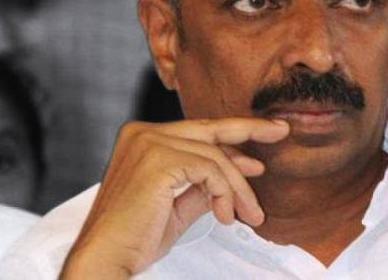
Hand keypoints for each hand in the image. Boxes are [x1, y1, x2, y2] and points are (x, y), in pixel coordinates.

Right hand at [59, 117, 289, 278]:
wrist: (107, 258)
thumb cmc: (135, 237)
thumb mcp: (177, 205)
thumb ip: (201, 186)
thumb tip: (234, 177)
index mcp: (143, 138)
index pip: (198, 132)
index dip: (234, 138)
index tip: (264, 143)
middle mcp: (143, 133)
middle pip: (209, 129)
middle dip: (250, 129)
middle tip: (281, 131)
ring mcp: (149, 143)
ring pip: (215, 156)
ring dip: (239, 188)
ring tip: (251, 215)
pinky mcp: (158, 159)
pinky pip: (210, 170)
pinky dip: (225, 193)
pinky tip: (227, 216)